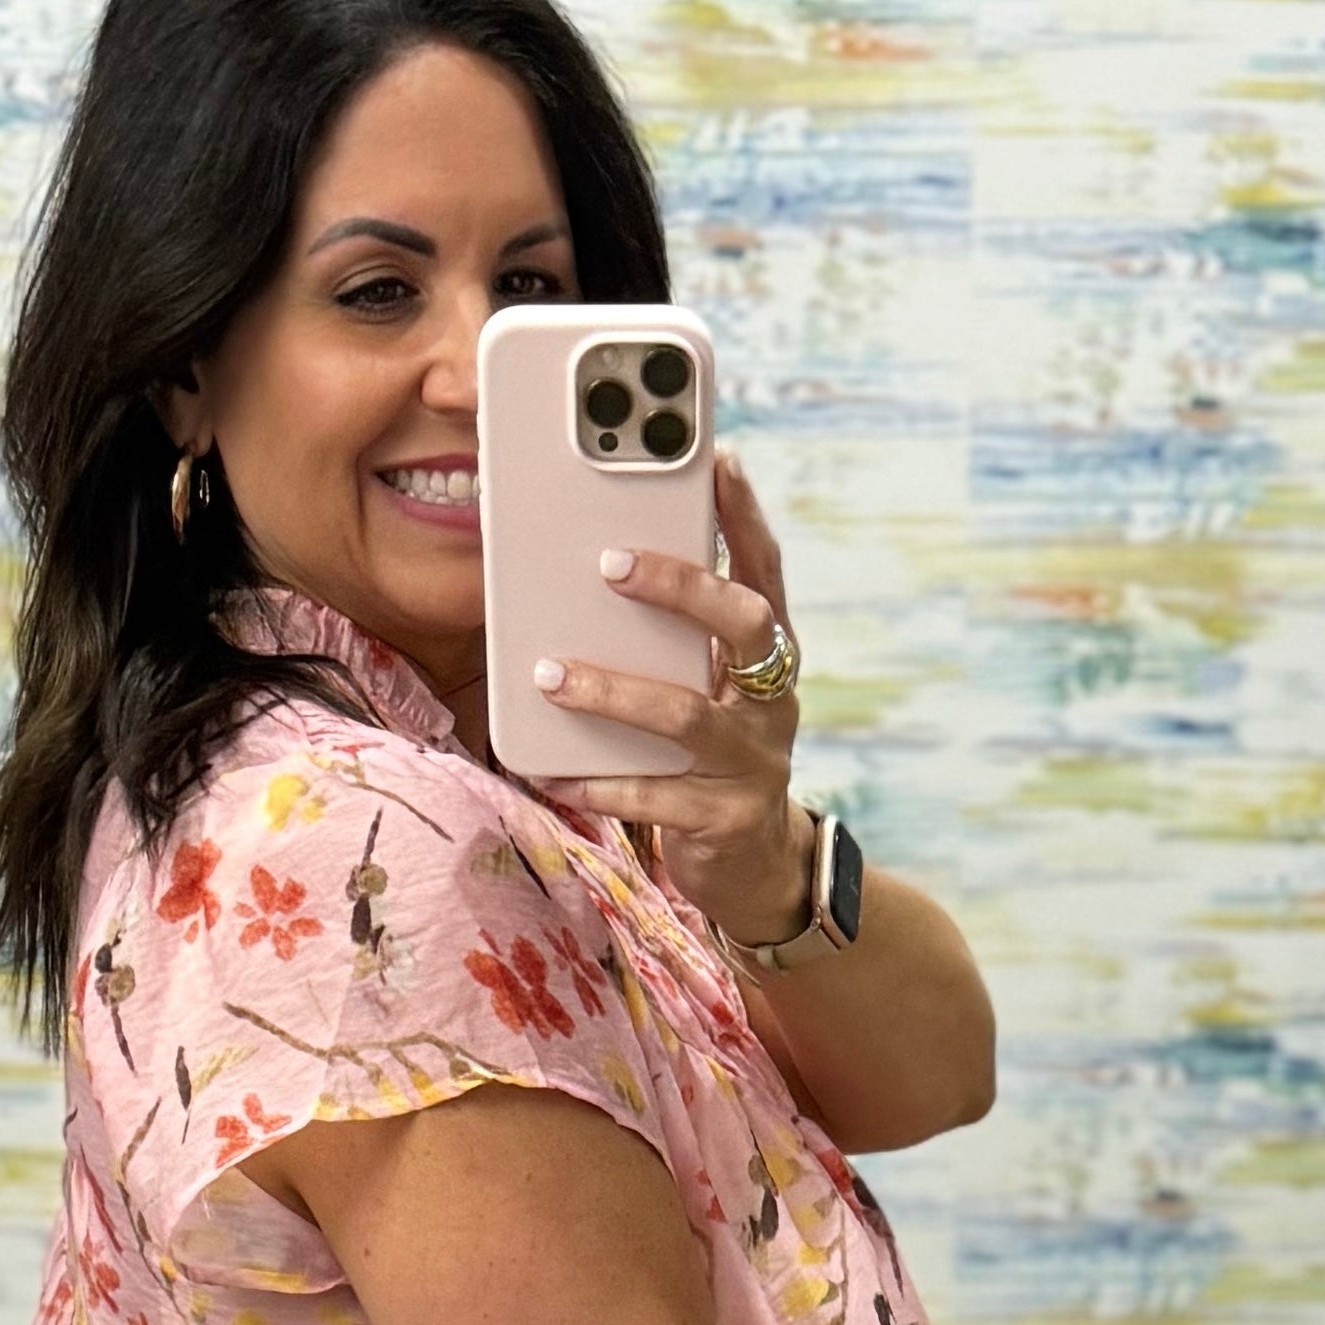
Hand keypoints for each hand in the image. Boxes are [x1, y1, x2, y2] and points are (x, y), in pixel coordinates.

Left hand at [532, 449, 809, 946]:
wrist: (753, 866)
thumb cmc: (707, 755)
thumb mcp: (702, 688)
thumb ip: (670, 639)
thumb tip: (589, 567)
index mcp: (768, 655)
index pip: (764, 570)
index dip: (746, 515)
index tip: (720, 458)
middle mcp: (773, 700)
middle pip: (744, 625)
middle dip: (681, 587)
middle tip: (611, 563)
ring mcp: (754, 762)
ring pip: (686, 714)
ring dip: (613, 690)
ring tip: (550, 675)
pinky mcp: (724, 820)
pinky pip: (654, 797)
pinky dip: (599, 782)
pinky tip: (551, 772)